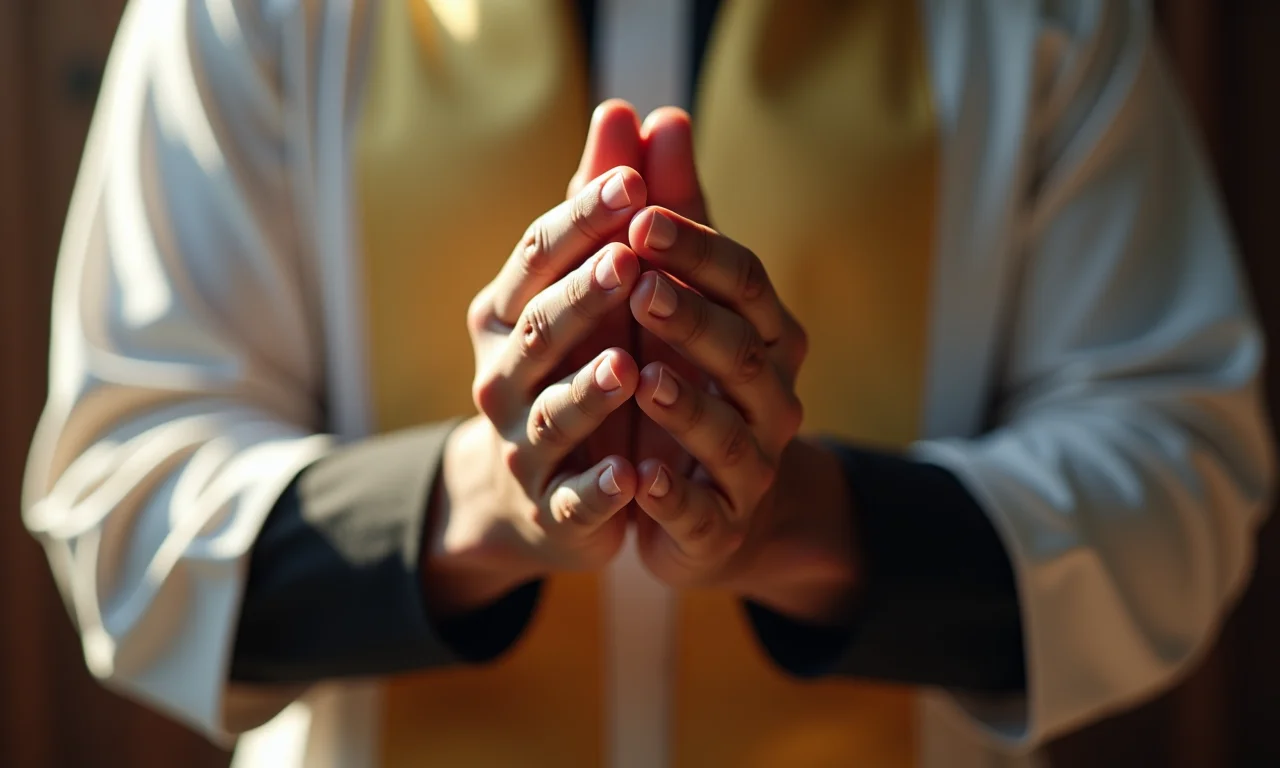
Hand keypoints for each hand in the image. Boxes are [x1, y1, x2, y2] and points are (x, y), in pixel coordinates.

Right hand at [423, 107, 647, 616]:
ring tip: (626, 367)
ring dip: (587, 393)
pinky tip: (632, 478)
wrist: (536, 487)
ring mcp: (524, 444)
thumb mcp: (587, 284)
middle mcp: (504, 375)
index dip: (580, 221)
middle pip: (538, 331)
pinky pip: (572, 499)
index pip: (537, 256)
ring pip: (552, 415)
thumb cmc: (573, 360)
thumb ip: (605, 206)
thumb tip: (628, 109)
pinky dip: (597, 491)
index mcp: (509, 313)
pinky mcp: (553, 507)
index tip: (629, 183)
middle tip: (628, 264)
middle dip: (581, 298)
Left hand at [625, 109, 860, 621]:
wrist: (711, 501)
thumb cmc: (686, 377)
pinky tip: (642, 478)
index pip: (744, 281)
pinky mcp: (717, 524)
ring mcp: (750, 465)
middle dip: (692, 317)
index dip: (698, 248)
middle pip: (743, 352)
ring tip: (640, 376)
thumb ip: (667, 213)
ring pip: (729, 432)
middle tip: (638, 282)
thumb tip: (654, 114)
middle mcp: (771, 396)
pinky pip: (702, 511)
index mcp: (765, 334)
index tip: (639, 215)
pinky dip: (676, 496)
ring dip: (686, 405)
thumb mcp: (675, 295)